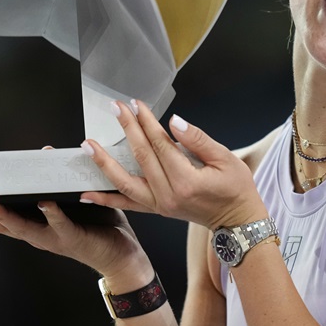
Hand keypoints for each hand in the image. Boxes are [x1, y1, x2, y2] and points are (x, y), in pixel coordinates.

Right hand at [0, 164, 151, 282]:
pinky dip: (50, 213)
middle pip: (2, 224)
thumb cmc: (97, 224)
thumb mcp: (72, 199)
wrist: (122, 254)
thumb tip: (46, 152)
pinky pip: (58, 225)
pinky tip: (45, 201)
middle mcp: (39, 235)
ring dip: (6, 213)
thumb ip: (58, 179)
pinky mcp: (72, 238)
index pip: (2, 218)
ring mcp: (53, 238)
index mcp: (36, 225)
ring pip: (21, 229)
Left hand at [80, 100, 267, 229]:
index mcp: (187, 181)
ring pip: (125, 183)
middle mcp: (169, 195)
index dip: (147, 122)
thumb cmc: (236, 189)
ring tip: (88, 146)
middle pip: (141, 157)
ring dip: (105, 163)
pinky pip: (127, 204)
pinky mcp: (157, 210)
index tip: (137, 104)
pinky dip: (106, 198)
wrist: (238, 221)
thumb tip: (174, 122)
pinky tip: (87, 192)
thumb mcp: (226, 158)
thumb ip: (198, 140)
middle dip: (128, 129)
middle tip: (116, 108)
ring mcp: (160, 205)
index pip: (161, 145)